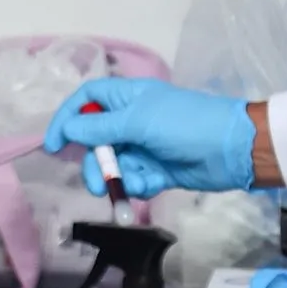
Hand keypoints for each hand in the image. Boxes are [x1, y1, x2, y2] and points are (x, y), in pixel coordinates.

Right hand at [42, 78, 255, 196]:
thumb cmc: (185, 124)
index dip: (67, 118)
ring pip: (113, 164)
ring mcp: (144, 146)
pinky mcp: (156, 169)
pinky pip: (133, 179)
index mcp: (127, 97)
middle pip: (95, 140)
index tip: (54, 145)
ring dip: (114, 178)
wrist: (232, 150)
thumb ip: (100, 127)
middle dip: (93, 162)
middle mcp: (131, 120)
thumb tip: (67, 128)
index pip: (87, 101)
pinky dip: (136, 185)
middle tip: (96, 182)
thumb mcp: (138, 122)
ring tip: (122, 190)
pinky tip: (149, 186)